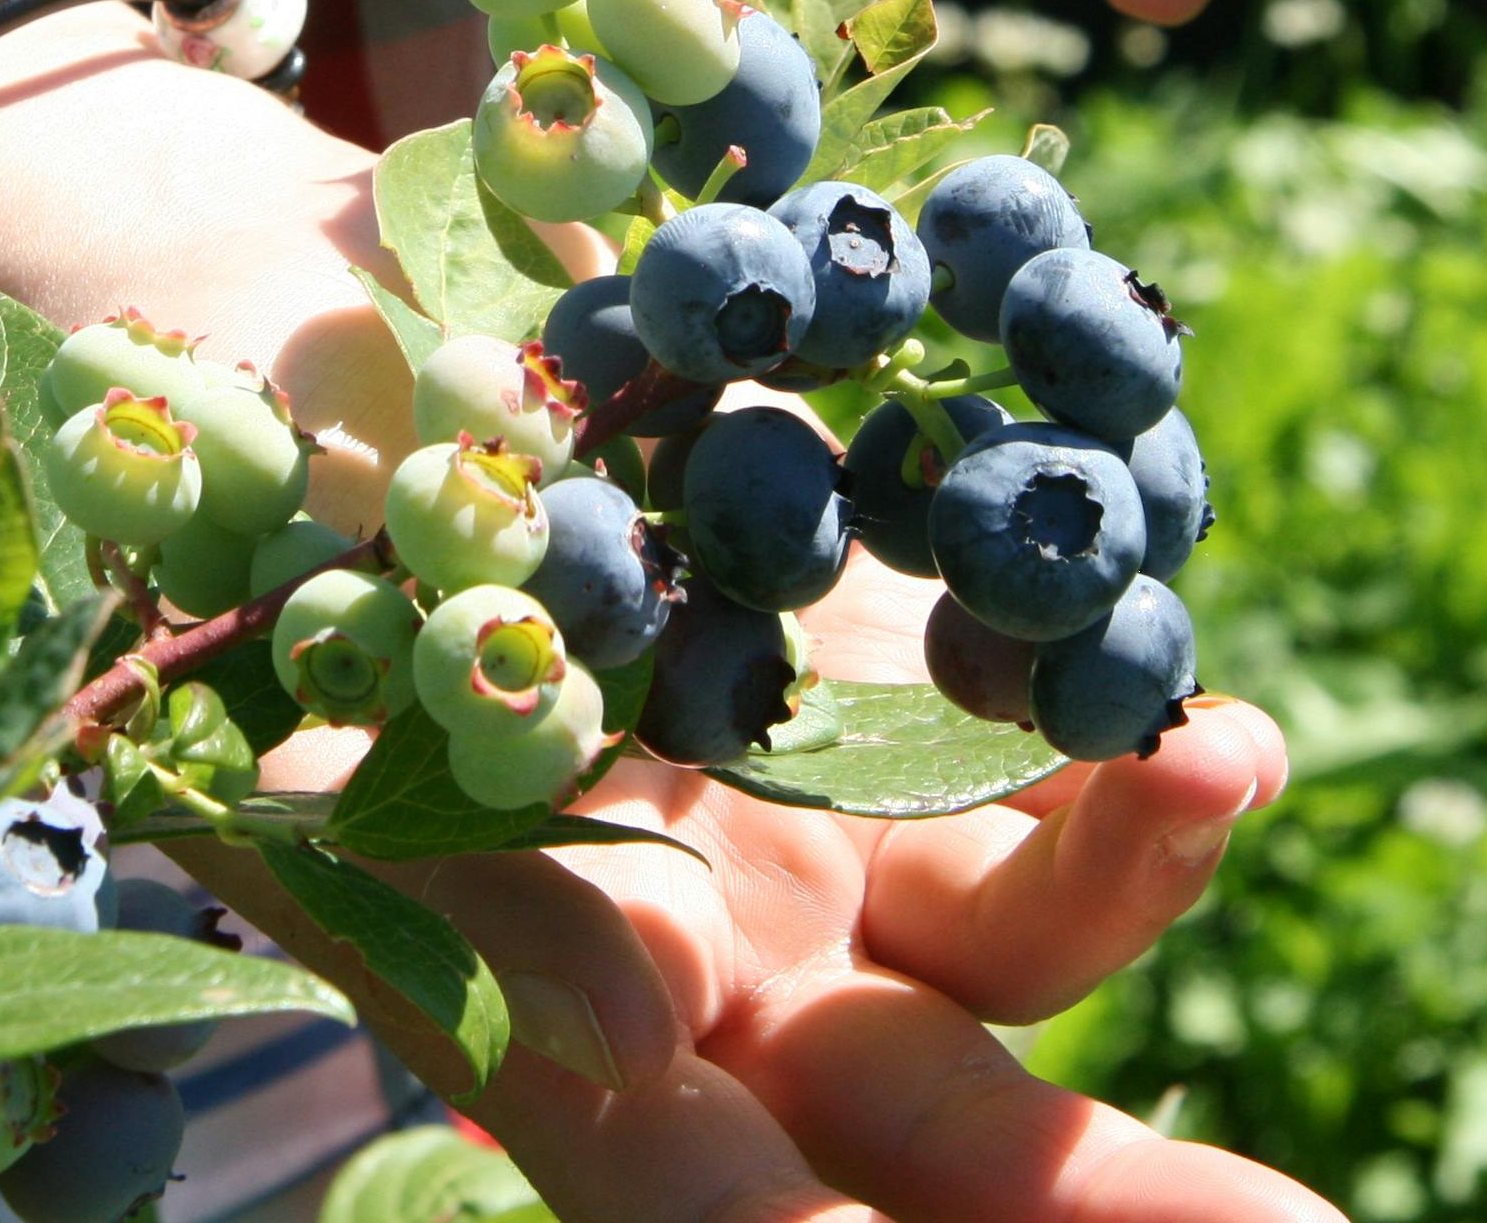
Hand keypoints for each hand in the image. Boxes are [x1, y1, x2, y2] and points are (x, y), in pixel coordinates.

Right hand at [190, 558, 1333, 1222]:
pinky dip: (1132, 743)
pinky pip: (1049, 747)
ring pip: (1026, 933)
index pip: (726, 1214)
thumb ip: (498, 898)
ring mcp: (824, 827)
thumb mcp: (332, 721)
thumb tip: (655, 1044)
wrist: (314, 350)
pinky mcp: (894, 675)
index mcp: (568, 1029)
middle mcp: (725, 969)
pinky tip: (1209, 720)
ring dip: (1147, 874)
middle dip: (1112, 1196)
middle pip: (942, 1133)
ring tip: (1225, 758)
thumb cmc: (261, 557)